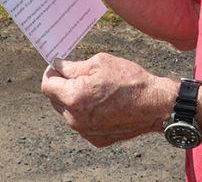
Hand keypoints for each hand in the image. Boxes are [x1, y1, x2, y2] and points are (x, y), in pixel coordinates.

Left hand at [41, 53, 175, 147]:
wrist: (154, 105)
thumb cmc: (129, 80)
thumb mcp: (100, 63)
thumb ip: (73, 66)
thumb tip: (57, 66)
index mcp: (74, 97)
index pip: (47, 85)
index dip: (51, 73)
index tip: (58, 67)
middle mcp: (75, 119)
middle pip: (55, 100)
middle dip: (62, 86)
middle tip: (79, 75)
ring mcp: (85, 131)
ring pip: (68, 112)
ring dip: (74, 100)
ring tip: (95, 90)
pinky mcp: (95, 139)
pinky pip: (82, 123)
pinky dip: (86, 113)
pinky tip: (103, 104)